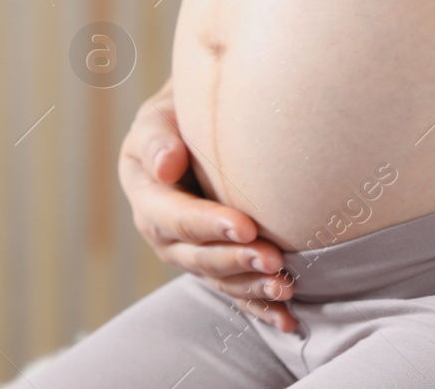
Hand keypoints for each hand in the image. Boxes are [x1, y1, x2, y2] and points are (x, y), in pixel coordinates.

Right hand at [119, 80, 298, 331]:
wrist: (192, 127)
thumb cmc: (178, 115)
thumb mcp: (159, 117)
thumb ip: (157, 138)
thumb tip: (166, 165)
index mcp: (146, 194)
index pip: (176, 216)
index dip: (209, 224)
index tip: (245, 226)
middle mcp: (163, 232)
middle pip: (199, 256)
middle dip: (236, 261)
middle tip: (274, 260)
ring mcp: (189, 253)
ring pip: (219, 279)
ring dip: (252, 287)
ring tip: (285, 288)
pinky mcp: (213, 265)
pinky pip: (235, 292)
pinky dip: (260, 308)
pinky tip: (288, 321)